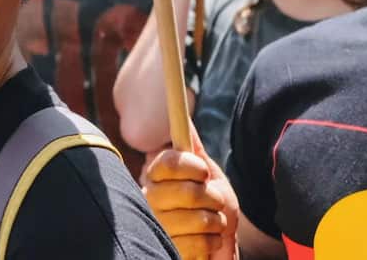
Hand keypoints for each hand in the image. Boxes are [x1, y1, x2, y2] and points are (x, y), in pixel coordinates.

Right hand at [142, 128, 238, 259]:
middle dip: (213, 198)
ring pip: (199, 219)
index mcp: (155, 176)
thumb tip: (184, 119)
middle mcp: (150, 199)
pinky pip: (200, 243)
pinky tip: (207, 240)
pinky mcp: (168, 249)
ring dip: (216, 222)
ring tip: (211, 223)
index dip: (192, 166)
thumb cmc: (209, 205)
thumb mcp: (205, 173)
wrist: (217, 242)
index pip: (169, 163)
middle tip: (213, 202)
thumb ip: (192, 148)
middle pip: (189, 192)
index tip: (203, 173)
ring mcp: (158, 226)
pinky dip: (213, 242)